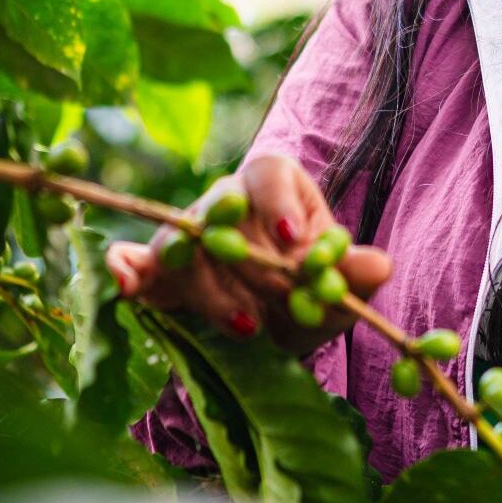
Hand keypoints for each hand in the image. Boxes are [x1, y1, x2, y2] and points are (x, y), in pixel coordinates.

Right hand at [105, 154, 391, 352]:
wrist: (274, 328)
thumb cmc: (308, 293)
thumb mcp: (337, 287)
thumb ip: (353, 274)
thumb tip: (378, 266)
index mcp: (274, 185)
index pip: (269, 175)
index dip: (279, 205)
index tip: (294, 241)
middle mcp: (226, 199)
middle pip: (225, 213)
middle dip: (253, 265)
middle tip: (279, 306)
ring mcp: (187, 232)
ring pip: (187, 246)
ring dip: (214, 290)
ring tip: (247, 326)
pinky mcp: (158, 268)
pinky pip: (137, 262)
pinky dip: (127, 271)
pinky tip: (123, 285)